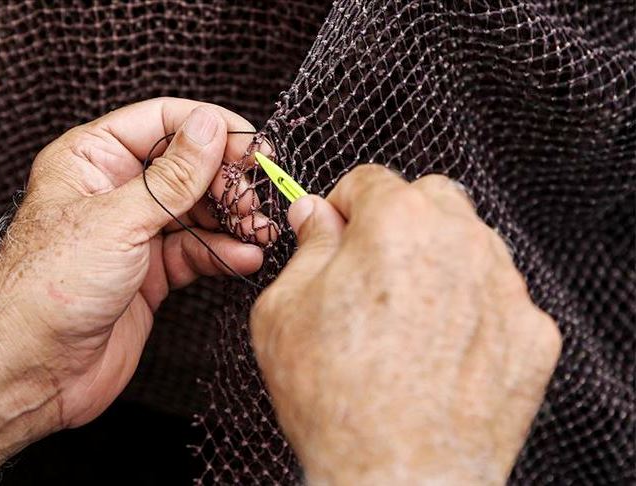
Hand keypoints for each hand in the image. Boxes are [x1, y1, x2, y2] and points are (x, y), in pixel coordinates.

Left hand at [0, 98, 269, 428]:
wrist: (32, 369)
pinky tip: (245, 256)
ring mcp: (134, 232)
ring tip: (258, 230)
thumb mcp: (118, 220)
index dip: (210, 128)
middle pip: (186, 165)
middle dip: (225, 180)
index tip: (250, 148)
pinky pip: (196, 250)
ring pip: (196, 209)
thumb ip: (172, 176)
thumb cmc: (49, 288)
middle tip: (252, 200)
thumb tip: (210, 126)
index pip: (162, 120)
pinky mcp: (150, 272)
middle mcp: (115, 190)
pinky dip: (223, 252)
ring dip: (232, 218)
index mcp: (92, 158)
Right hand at [250, 166, 561, 483]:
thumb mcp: (284, 310)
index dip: (343, 205)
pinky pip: (499, 298)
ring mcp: (506, 287)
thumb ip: (306, 248)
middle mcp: (461, 241)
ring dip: (437, 261)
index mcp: (397, 222)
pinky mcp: (533, 333)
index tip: (334, 230)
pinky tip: (441, 348)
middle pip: (430, 198)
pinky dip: (472, 309)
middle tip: (370, 270)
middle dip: (397, 220)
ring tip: (406, 317)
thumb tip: (315, 215)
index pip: (370, 179)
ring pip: (469, 244)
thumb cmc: (335, 399)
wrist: (397, 477)